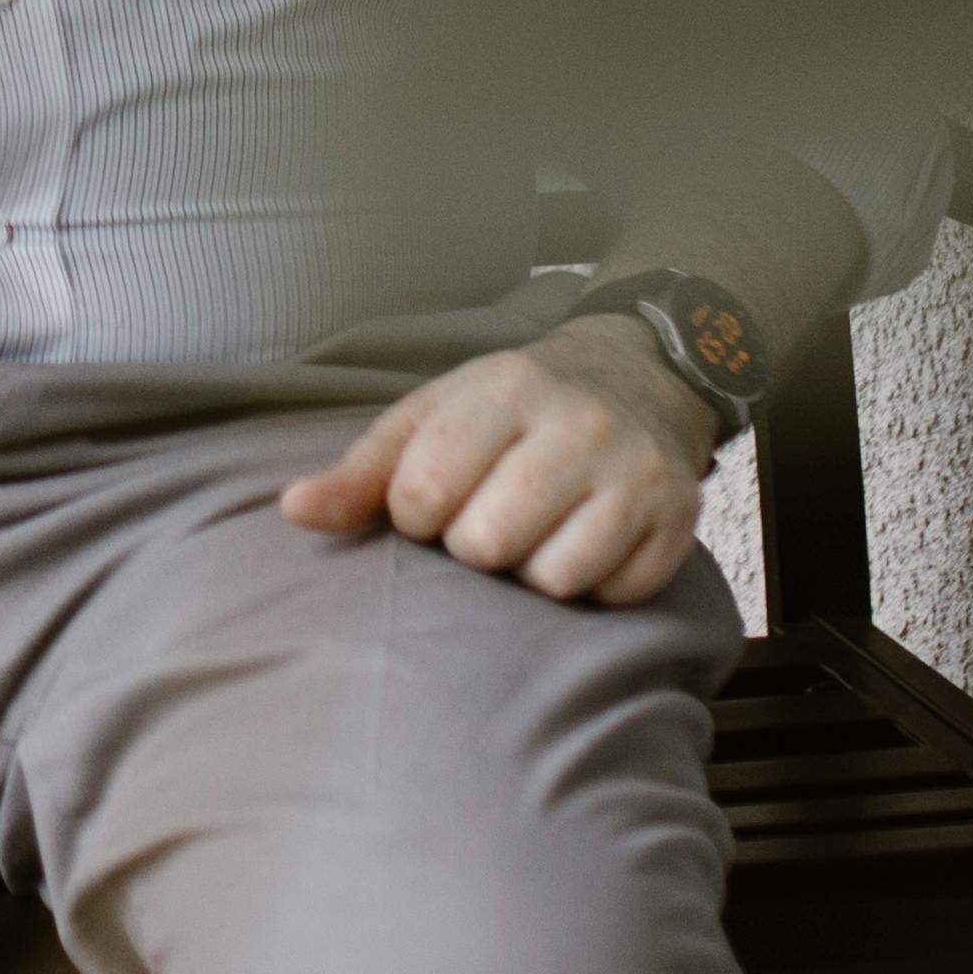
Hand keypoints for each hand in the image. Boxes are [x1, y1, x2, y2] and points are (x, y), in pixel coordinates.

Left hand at [278, 322, 717, 607]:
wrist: (636, 376)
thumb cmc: (508, 410)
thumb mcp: (432, 415)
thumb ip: (361, 471)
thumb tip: (292, 511)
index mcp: (506, 390)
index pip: (424, 493)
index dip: (415, 513)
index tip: (431, 498)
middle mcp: (581, 426)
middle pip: (487, 543)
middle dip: (471, 546)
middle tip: (486, 518)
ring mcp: (638, 475)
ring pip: (553, 579)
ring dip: (529, 572)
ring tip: (532, 533)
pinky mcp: (680, 522)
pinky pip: (614, 597)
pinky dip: (590, 587)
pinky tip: (583, 545)